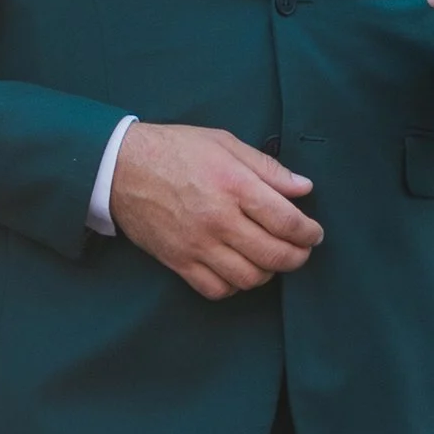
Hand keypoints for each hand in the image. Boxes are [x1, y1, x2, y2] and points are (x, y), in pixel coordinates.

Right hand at [108, 122, 319, 300]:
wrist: (120, 168)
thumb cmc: (174, 150)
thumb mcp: (224, 144)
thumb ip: (267, 168)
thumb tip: (303, 188)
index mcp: (234, 185)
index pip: (287, 221)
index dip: (309, 232)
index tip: (313, 233)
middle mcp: (218, 219)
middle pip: (274, 255)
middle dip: (297, 257)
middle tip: (300, 250)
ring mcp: (197, 244)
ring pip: (249, 278)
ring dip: (268, 272)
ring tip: (269, 259)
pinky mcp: (179, 261)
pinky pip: (216, 289)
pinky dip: (234, 286)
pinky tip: (238, 269)